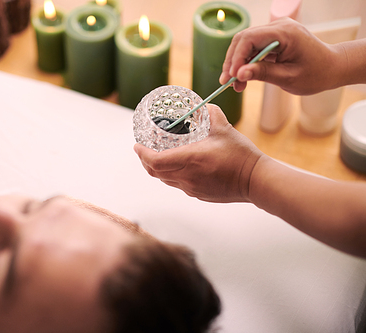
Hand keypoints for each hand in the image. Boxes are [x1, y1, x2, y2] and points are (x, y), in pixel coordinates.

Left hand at [134, 105, 262, 202]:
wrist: (256, 181)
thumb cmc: (241, 156)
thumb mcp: (224, 129)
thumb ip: (211, 114)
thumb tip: (203, 106)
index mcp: (189, 160)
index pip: (155, 161)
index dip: (142, 154)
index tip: (137, 146)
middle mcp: (187, 177)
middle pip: (155, 172)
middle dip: (145, 161)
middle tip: (143, 151)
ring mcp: (192, 188)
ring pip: (165, 180)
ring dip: (157, 169)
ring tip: (156, 158)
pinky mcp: (199, 194)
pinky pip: (178, 185)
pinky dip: (171, 175)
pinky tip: (177, 167)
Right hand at [219, 18, 341, 94]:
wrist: (332, 68)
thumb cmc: (316, 74)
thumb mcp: (288, 78)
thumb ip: (263, 73)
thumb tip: (239, 74)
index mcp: (285, 33)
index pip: (250, 39)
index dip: (236, 58)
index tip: (231, 77)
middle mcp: (279, 26)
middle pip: (243, 39)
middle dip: (232, 61)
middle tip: (227, 82)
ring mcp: (276, 31)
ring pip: (245, 44)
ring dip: (237, 64)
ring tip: (236, 85)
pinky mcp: (273, 38)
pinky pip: (253, 47)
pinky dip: (245, 63)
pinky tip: (243, 78)